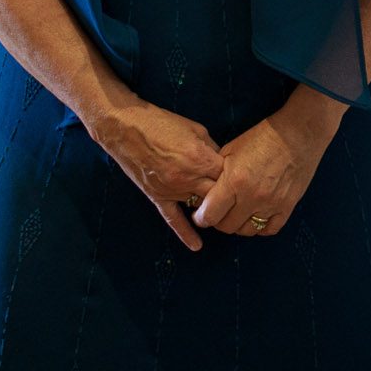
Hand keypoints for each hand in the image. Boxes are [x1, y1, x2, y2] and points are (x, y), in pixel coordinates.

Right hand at [87, 101, 224, 251]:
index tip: (244, 177)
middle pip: (218, 195)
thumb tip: (225, 163)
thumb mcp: (197, 130)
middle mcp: (188, 178)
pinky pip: (172, 219)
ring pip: (199, 207)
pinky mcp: (157, 197)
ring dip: (211, 209)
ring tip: (227, 214)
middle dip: (229, 196)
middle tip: (239, 197)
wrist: (126, 128)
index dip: (238, 177)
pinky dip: (185, 233)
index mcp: (201, 159)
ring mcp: (172, 190)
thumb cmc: (163, 123)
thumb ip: (212, 150)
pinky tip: (197, 246)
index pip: (229, 177)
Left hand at [193, 101, 338, 239]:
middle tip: (220, 212)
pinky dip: (260, 227)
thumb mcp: (231, 150)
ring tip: (239, 213)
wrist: (298, 133)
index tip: (202, 213)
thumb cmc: (263, 138)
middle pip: (227, 226)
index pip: (209, 216)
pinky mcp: (288, 205)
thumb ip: (216, 174)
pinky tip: (257, 216)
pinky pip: (269, 229)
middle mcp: (252, 197)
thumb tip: (205, 192)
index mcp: (234, 181)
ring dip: (239, 224)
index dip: (201, 217)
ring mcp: (271, 204)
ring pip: (247, 231)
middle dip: (219, 221)